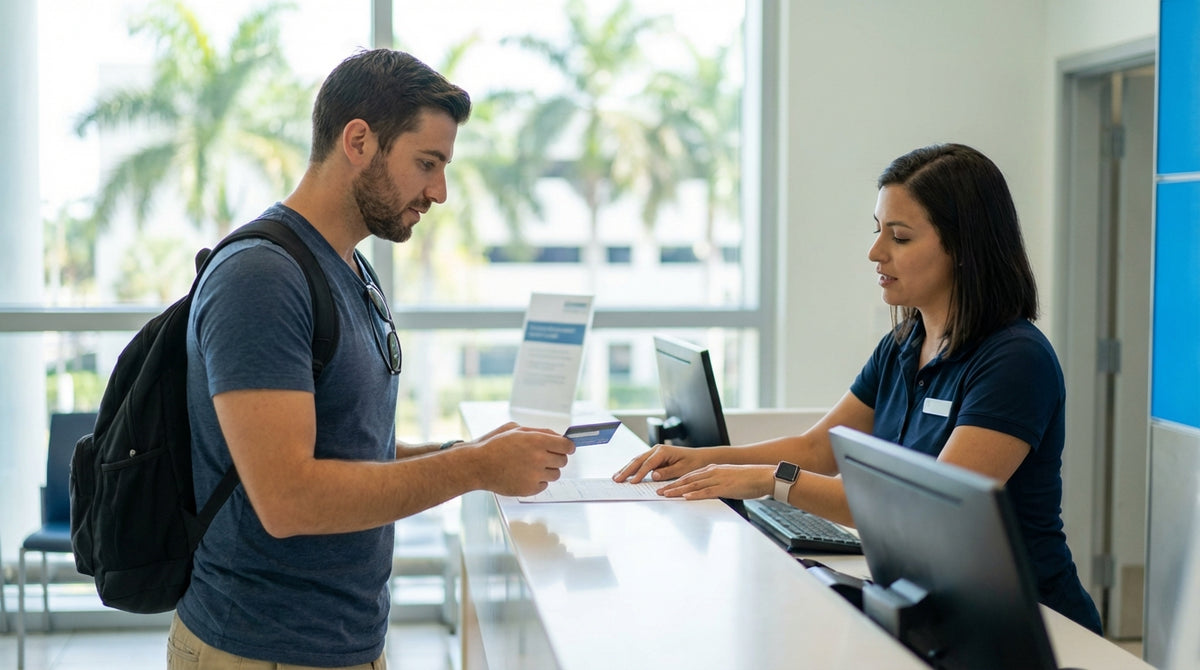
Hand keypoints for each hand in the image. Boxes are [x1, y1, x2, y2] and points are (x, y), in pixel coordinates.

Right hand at [475, 424, 574, 496]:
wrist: (477, 465)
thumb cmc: (495, 445)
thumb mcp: (516, 429)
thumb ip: (539, 432)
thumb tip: (558, 437)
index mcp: (537, 440)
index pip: (567, 446)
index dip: (568, 447)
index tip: (566, 448)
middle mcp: (539, 458)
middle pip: (563, 461)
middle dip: (556, 458)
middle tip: (544, 457)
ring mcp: (535, 475)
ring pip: (556, 475)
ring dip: (548, 470)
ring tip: (531, 466)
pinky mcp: (530, 489)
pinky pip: (544, 485)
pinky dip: (538, 481)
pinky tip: (524, 475)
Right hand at [611, 444, 712, 483]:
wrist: (699, 457)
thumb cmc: (692, 463)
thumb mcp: (682, 469)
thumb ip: (667, 472)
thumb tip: (653, 475)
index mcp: (663, 451)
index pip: (648, 464)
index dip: (639, 473)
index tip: (633, 482)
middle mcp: (656, 450)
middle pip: (638, 460)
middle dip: (626, 470)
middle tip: (617, 479)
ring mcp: (654, 453)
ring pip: (636, 461)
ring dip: (626, 469)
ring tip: (616, 477)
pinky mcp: (653, 458)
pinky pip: (640, 463)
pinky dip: (632, 468)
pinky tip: (625, 474)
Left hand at [654, 464, 774, 500]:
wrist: (764, 476)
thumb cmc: (749, 480)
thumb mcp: (729, 479)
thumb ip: (717, 484)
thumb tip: (709, 491)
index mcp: (713, 469)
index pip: (690, 475)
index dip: (676, 481)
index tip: (665, 486)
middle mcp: (713, 472)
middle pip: (687, 479)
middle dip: (671, 485)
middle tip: (658, 491)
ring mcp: (718, 479)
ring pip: (693, 485)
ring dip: (678, 490)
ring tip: (665, 494)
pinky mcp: (725, 488)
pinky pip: (706, 491)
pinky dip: (694, 494)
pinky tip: (685, 497)